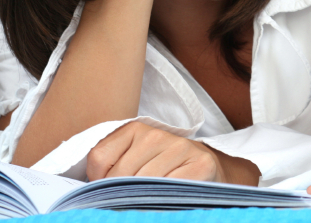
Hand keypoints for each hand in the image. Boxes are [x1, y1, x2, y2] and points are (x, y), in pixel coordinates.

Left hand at [86, 121, 258, 184]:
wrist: (207, 171)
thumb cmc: (162, 171)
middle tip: (132, 200)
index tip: (111, 189)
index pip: (98, 158)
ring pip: (143, 184)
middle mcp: (157, 134)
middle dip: (119, 195)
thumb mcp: (132, 161)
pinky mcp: (201, 164)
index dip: (98, 182)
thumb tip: (85, 194)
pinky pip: (169, 190)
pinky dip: (164, 200)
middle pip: (119, 175)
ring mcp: (180, 148)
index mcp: (134, 129)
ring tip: (150, 200)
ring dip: (142, 200)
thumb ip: (109, 168)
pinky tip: (168, 198)